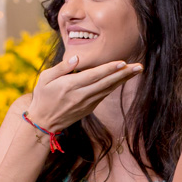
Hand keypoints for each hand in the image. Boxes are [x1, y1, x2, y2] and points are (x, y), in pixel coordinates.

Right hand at [25, 55, 142, 131]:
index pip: (94, 76)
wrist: (44, 122)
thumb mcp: (45, 78)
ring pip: (108, 89)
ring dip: (123, 80)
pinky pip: (104, 95)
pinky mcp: (89, 108)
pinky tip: (123, 79)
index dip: (109, 69)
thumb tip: (77, 58)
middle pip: (106, 83)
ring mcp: (87, 103)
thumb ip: (61, 67)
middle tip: (139, 67)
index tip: (123, 62)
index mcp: (70, 86)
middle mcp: (81, 95)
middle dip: (124, 74)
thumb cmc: (43, 96)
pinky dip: (115, 86)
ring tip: (136, 70)